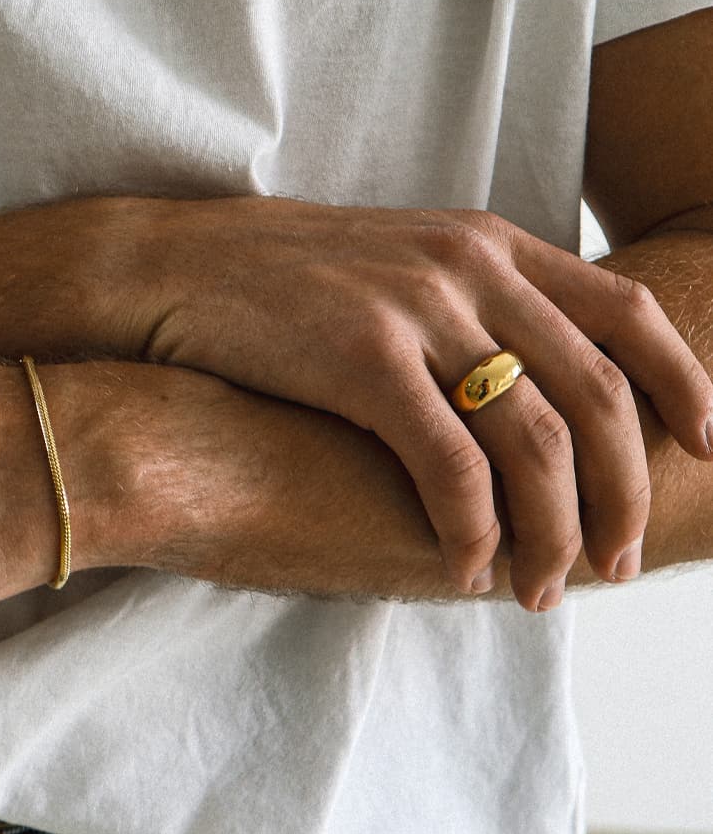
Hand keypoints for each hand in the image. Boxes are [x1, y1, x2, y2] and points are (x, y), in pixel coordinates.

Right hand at [144, 197, 712, 609]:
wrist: (174, 265)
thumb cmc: (278, 279)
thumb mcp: (396, 264)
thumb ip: (470, 303)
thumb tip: (527, 385)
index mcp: (487, 243)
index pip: (627, 310)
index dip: (686, 384)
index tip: (708, 447)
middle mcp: (467, 267)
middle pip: (598, 394)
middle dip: (626, 492)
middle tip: (618, 562)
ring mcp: (416, 309)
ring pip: (536, 440)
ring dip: (554, 531)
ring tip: (544, 590)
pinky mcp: (361, 358)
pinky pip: (450, 465)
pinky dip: (472, 530)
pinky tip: (465, 570)